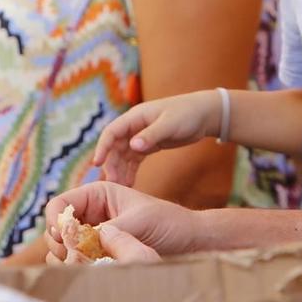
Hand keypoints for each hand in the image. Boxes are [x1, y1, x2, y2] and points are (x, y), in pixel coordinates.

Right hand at [44, 182, 199, 262]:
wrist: (188, 240)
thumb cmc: (168, 221)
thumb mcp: (138, 221)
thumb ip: (108, 231)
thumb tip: (78, 245)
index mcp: (97, 194)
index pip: (60, 204)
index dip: (55, 221)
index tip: (63, 238)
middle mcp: (91, 213)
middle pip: (55, 228)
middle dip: (59, 243)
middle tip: (74, 257)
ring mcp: (93, 235)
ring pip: (62, 248)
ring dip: (67, 258)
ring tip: (85, 265)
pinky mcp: (98, 254)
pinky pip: (76, 262)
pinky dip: (77, 268)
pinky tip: (93, 272)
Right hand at [91, 92, 220, 185]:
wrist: (204, 114)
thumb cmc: (187, 114)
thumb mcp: (170, 124)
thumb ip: (151, 135)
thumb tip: (133, 146)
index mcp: (135, 117)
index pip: (112, 132)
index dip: (102, 147)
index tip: (97, 163)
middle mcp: (134, 126)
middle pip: (115, 147)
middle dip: (111, 164)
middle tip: (112, 183)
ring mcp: (141, 136)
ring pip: (123, 156)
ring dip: (120, 170)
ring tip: (120, 188)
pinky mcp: (149, 145)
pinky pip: (134, 160)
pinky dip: (130, 171)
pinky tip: (129, 184)